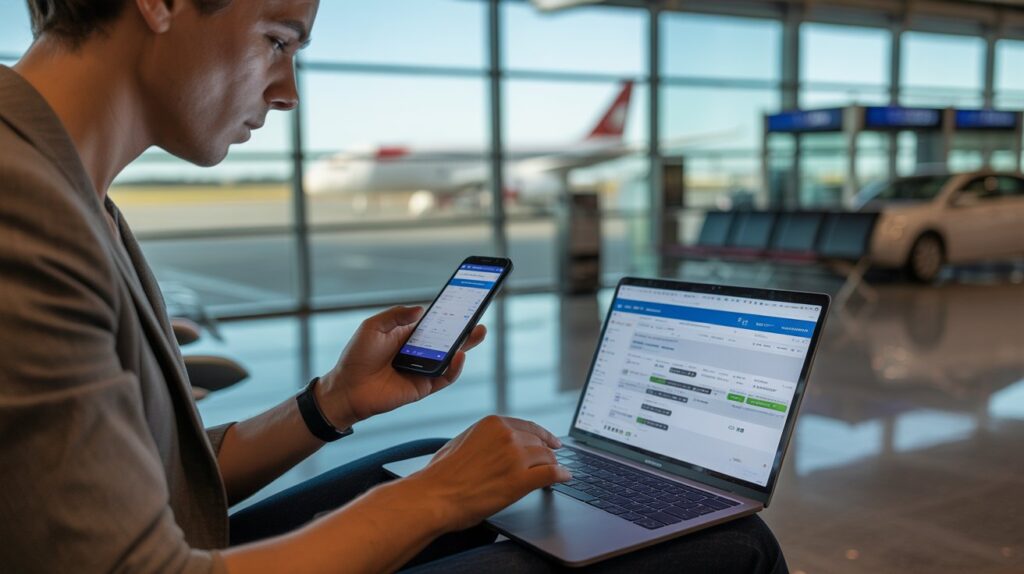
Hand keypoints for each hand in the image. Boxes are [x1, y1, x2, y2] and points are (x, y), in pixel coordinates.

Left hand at [316, 306, 486, 427]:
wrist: (347, 388)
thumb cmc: (357, 356)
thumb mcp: (373, 327)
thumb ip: (396, 315)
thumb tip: (421, 309)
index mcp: (409, 336)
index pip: (435, 324)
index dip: (450, 315)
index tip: (465, 303)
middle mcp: (420, 352)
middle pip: (449, 340)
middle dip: (466, 331)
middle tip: (479, 320)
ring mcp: (423, 370)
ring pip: (451, 358)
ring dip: (465, 346)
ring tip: (475, 333)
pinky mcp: (423, 387)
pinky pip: (445, 377)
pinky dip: (454, 368)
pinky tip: (458, 355)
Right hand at [404, 415, 571, 531]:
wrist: (434, 496)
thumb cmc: (441, 475)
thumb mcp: (462, 442)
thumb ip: (484, 438)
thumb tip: (496, 443)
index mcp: (493, 423)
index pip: (528, 427)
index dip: (544, 435)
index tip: (552, 442)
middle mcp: (507, 436)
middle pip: (539, 443)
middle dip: (547, 454)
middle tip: (554, 461)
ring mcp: (515, 457)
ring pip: (548, 458)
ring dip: (554, 466)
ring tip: (557, 474)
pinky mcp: (520, 480)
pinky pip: (551, 474)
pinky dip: (562, 476)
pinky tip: (565, 478)